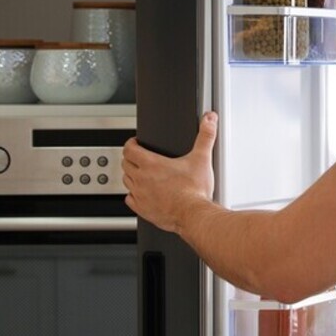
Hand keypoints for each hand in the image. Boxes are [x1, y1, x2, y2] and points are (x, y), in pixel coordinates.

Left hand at [122, 112, 218, 233]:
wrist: (193, 215)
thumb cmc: (195, 191)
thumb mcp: (202, 159)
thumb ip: (205, 137)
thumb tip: (209, 120)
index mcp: (152, 164)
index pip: (129, 149)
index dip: (131, 144)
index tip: (135, 143)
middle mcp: (142, 179)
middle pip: (126, 164)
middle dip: (131, 159)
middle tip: (138, 157)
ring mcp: (140, 195)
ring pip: (126, 181)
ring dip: (131, 176)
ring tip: (140, 174)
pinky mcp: (142, 209)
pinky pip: (129, 199)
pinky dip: (133, 195)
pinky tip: (142, 194)